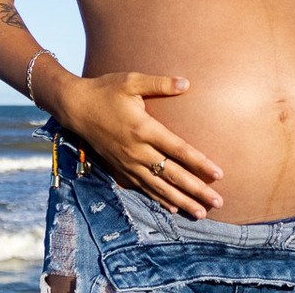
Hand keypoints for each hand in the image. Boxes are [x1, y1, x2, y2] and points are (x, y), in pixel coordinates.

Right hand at [58, 72, 223, 218]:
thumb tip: (186, 83)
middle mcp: (137, 151)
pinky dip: (159, 199)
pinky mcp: (120, 169)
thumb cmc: (106, 90)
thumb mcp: (131, 80)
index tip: (219, 174)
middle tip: (218, 201)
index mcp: (144, 129)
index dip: (200, 163)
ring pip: (159, 187)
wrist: (76, 107)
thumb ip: (159, 84)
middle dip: (197, 190)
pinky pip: (143, 188)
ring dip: (181, 201)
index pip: (178, 150)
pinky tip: (173, 208)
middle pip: (172, 175)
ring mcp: (128, 163)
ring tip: (201, 213)